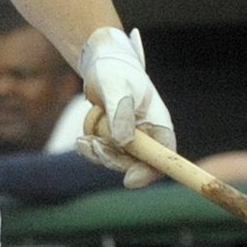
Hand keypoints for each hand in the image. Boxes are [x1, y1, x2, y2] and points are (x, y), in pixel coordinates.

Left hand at [76, 26, 174, 188]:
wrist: (101, 66)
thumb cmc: (114, 72)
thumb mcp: (116, 88)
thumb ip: (120, 114)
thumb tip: (123, 142)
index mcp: (158, 123)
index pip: (164, 156)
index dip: (151, 172)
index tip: (129, 180)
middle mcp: (148, 135)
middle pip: (137, 165)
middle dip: (113, 160)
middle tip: (95, 145)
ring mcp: (131, 140)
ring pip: (117, 162)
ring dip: (99, 154)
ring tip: (84, 139)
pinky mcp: (115, 141)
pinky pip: (104, 156)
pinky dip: (92, 151)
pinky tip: (82, 140)